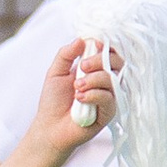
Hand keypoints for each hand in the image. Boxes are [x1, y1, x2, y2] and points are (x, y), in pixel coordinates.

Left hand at [27, 37, 115, 155]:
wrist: (49, 127)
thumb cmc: (53, 101)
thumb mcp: (55, 72)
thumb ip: (66, 54)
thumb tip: (81, 39)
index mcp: (95, 70)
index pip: (109, 53)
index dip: (104, 47)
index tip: (93, 45)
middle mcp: (105, 83)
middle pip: (117, 63)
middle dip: (100, 60)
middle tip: (82, 66)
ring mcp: (109, 98)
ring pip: (113, 80)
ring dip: (93, 80)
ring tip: (77, 87)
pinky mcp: (109, 113)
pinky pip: (109, 98)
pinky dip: (93, 95)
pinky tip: (79, 99)